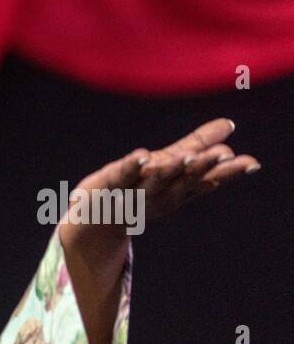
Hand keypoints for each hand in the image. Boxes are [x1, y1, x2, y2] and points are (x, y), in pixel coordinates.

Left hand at [62, 117, 260, 240]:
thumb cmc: (139, 190)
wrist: (94, 220)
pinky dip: (130, 167)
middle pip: (183, 181)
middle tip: (222, 157)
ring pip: (154, 182)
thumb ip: (198, 146)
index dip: (226, 173)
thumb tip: (229, 123)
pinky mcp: (107, 185)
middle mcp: (159, 194)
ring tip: (186, 158)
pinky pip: (119, 176)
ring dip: (170, 171)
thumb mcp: (170, 166)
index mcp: (178, 190)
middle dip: (202, 170)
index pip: (206, 180)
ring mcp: (132, 192)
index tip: (249, 163)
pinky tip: (141, 156)